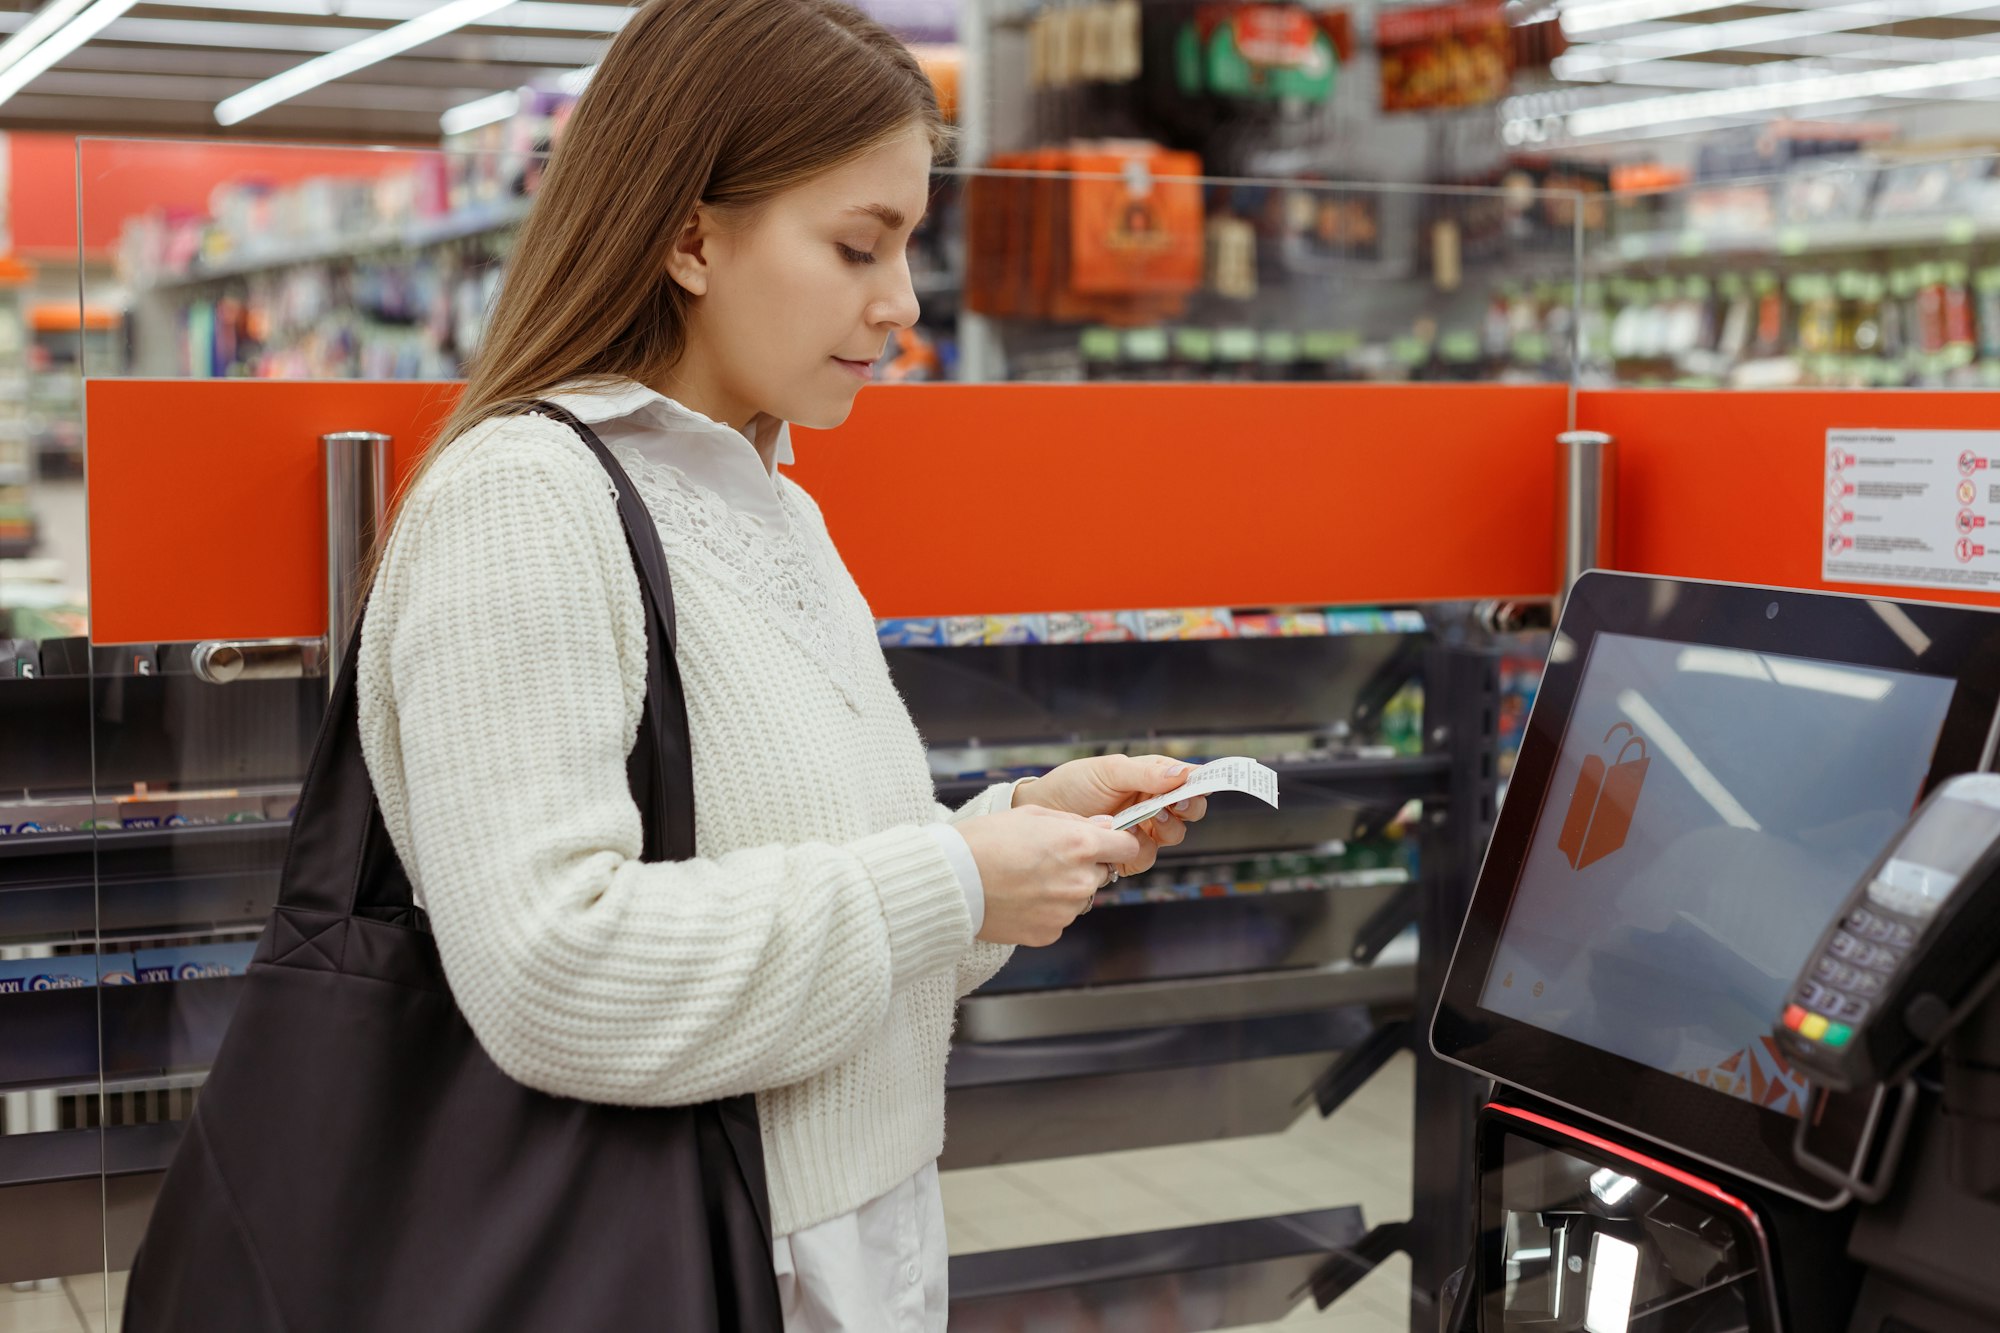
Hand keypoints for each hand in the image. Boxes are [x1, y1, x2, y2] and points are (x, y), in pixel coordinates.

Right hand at [955, 806, 1143, 946]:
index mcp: (1080, 844)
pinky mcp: (1049, 933)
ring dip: (1064, 889)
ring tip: (1026, 879)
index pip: (1127, 847)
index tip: (1104, 843)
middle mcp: (1080, 880)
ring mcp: (1066, 911)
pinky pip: (1059, 919)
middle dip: (1083, 866)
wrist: (951, 880)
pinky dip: (1045, 911)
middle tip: (1046, 859)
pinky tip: (1019, 898)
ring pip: (1079, 897)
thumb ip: (1075, 821)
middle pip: (1100, 873)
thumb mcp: (1031, 815)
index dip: (1115, 843)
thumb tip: (1104, 826)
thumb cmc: (985, 840)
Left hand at [1013, 754, 1210, 875]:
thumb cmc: (1071, 785)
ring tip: (1148, 818)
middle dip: (1189, 807)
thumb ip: (1146, 773)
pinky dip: (1139, 849)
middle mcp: (1151, 804)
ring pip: (1174, 835)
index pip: (1187, 780)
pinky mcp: (1126, 855)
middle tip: (1177, 804)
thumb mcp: (1108, 771)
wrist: (1041, 813)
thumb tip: (1183, 773)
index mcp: (1150, 778)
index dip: (1200, 782)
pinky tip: (1124, 837)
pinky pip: (1147, 857)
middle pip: (1190, 810)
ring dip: (1167, 828)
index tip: (1202, 785)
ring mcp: (1142, 831)